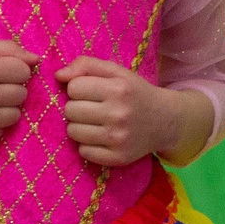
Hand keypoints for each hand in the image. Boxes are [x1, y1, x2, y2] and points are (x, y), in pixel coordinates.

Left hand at [59, 56, 178, 167]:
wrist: (166, 121)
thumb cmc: (135, 93)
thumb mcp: (116, 71)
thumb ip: (86, 65)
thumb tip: (59, 75)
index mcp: (118, 89)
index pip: (73, 87)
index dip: (79, 88)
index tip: (91, 91)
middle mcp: (118, 114)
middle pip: (70, 110)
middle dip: (77, 107)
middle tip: (93, 108)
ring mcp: (118, 139)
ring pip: (73, 132)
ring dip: (79, 126)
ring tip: (96, 122)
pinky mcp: (118, 158)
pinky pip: (83, 152)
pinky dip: (88, 145)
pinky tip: (101, 137)